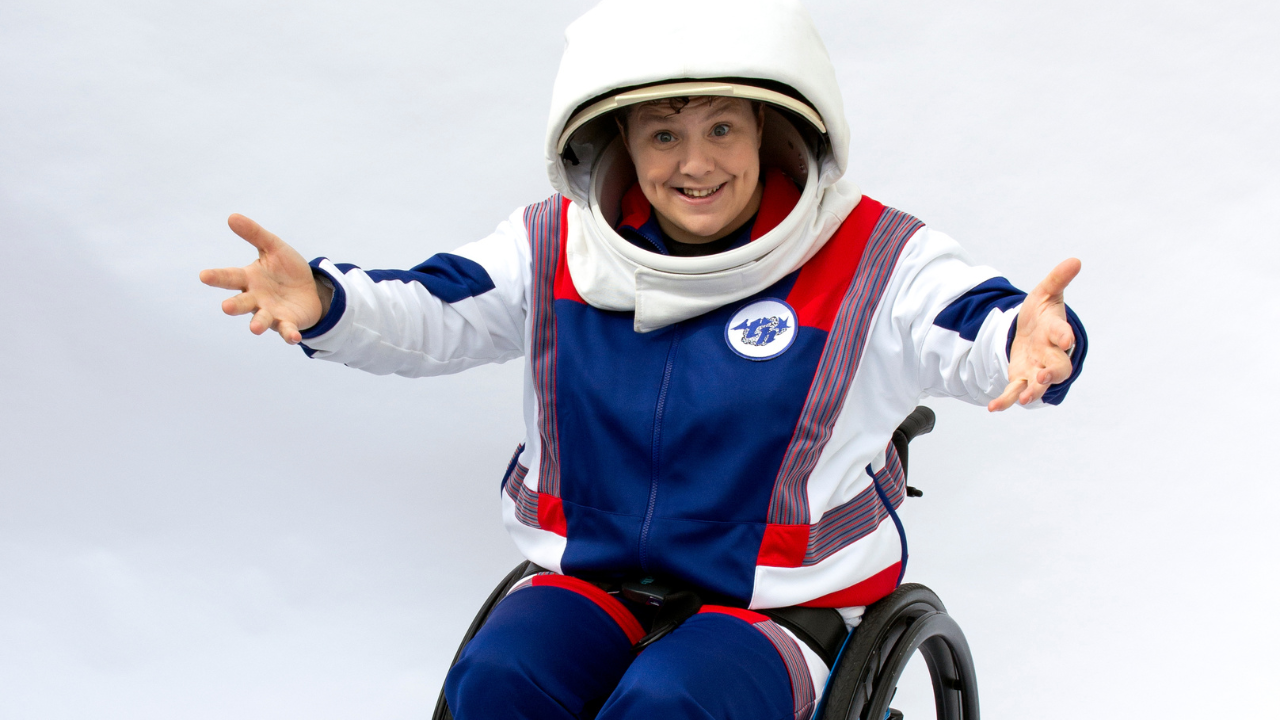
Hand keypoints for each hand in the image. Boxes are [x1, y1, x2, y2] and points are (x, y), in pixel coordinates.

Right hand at [199, 214, 325, 344]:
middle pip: (241, 302)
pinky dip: (289, 334)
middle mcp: (256, 298)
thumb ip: (254, 234)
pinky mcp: (287, 323)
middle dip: (234, 305)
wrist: (309, 289)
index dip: (216, 276)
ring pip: (261, 319)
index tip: (203, 275)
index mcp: (249, 279)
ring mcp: (270, 313)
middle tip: (226, 307)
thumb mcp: (273, 247)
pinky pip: (287, 330)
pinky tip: (294, 338)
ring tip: (254, 328)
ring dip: (258, 324)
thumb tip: (231, 217)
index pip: (229, 277)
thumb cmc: (285, 269)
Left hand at [988, 258, 1080, 411]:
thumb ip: (1057, 279)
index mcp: (1056, 331)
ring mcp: (1036, 369)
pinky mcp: (1021, 378)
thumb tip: (1075, 260)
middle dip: (1052, 372)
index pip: (1063, 333)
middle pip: (1057, 367)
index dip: (1065, 336)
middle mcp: (1050, 354)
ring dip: (1033, 392)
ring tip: (1025, 398)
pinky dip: (1005, 401)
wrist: (1032, 332)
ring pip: (1038, 385)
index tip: (1067, 339)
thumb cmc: (1042, 313)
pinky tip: (993, 407)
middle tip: (1045, 375)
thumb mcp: (1045, 293)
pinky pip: (1014, 392)